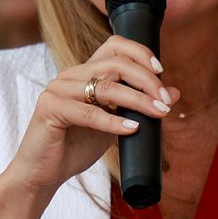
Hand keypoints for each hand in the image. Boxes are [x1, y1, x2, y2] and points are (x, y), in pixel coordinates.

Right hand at [0, 35, 178, 204]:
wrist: (43, 173)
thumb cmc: (76, 147)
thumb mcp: (116, 124)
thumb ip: (139, 107)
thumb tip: (174, 93)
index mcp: (84, 73)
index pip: (114, 46)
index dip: (140, 52)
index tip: (161, 71)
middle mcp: (70, 75)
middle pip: (114, 63)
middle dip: (146, 80)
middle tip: (164, 101)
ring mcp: (58, 89)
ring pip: (105, 87)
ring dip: (137, 100)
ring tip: (158, 113)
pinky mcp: (49, 108)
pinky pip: (87, 112)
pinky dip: (112, 121)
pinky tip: (131, 129)